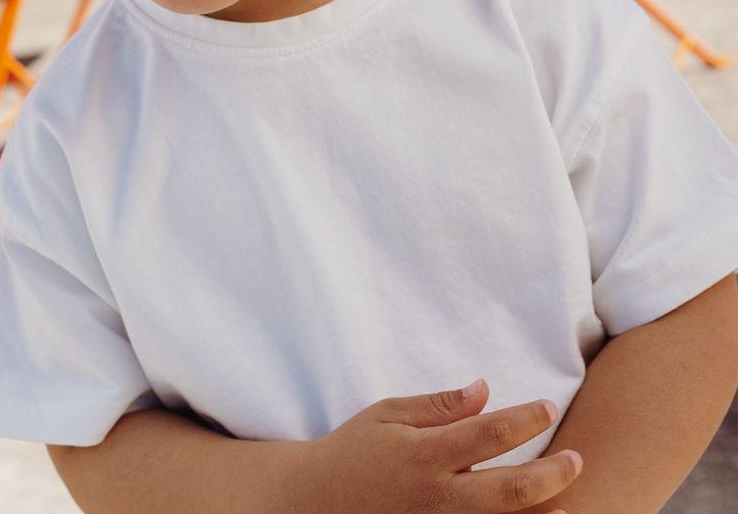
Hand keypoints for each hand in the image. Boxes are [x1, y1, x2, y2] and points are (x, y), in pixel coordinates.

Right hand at [286, 379, 581, 512]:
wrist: (316, 505)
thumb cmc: (354, 452)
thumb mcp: (388, 414)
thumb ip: (438, 405)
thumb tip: (484, 390)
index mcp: (425, 454)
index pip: (489, 433)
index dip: (525, 419)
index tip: (548, 408)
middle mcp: (438, 496)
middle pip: (511, 489)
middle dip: (552, 474)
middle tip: (577, 459)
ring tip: (571, 504)